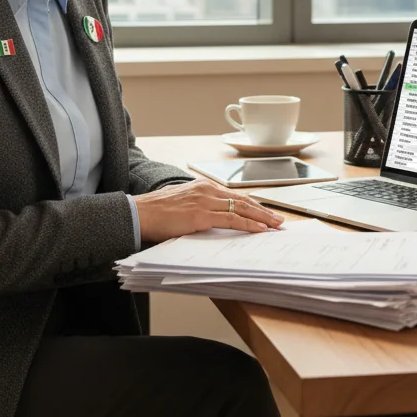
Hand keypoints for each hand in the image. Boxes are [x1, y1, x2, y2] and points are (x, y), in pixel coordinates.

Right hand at [133, 179, 284, 243]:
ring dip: (262, 218)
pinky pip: (231, 219)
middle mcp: (206, 190)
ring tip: (275, 225)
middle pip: (242, 200)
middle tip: (278, 219)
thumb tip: (210, 218)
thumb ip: (198, 206)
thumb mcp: (181, 202)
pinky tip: (259, 230)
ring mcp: (205, 202)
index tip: (264, 212)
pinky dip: (248, 224)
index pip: (234, 195)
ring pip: (241, 208)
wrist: (138, 213)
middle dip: (263, 211)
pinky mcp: (201, 216)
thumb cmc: (155, 211)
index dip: (252, 204)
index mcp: (202, 186)